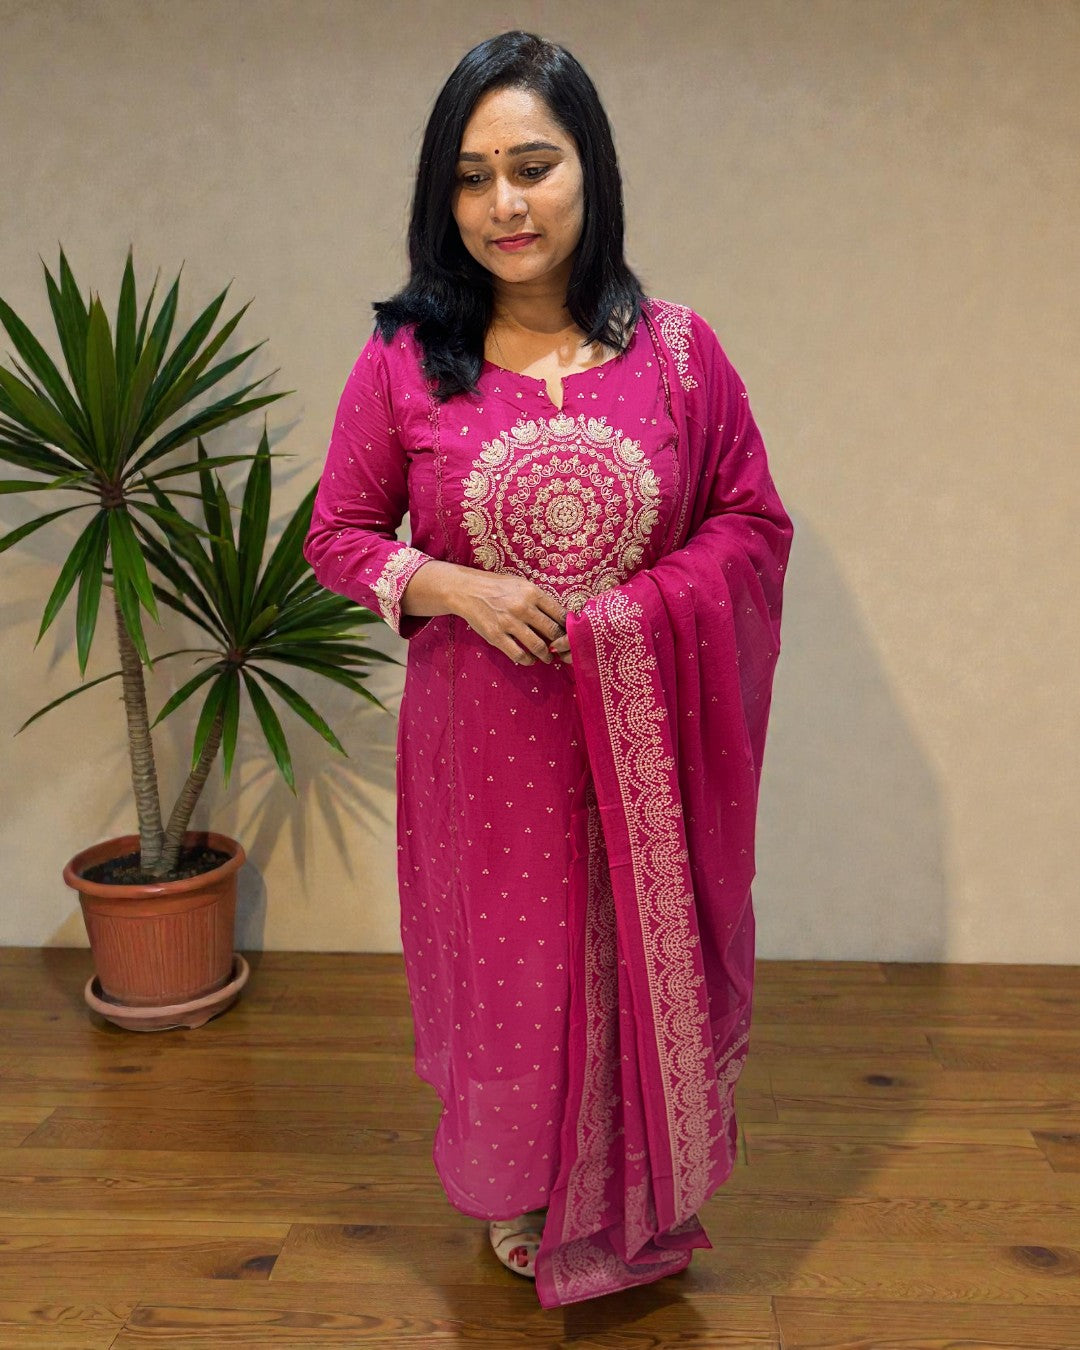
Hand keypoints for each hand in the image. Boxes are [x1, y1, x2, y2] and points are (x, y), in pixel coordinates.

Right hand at [452, 571, 569, 666]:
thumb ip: (539, 599)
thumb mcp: (522, 585)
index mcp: (532, 593)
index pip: (560, 614)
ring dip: (546, 656)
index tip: (570, 634)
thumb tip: (559, 617)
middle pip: (552, 632)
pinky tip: (530, 659)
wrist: (468, 590)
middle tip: (561, 650)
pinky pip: (518, 655)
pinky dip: (528, 660)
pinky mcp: (496, 636)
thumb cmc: (498, 587)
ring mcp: (509, 623)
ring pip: (538, 646)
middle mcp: (523, 607)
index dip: (568, 627)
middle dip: (560, 644)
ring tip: (548, 658)